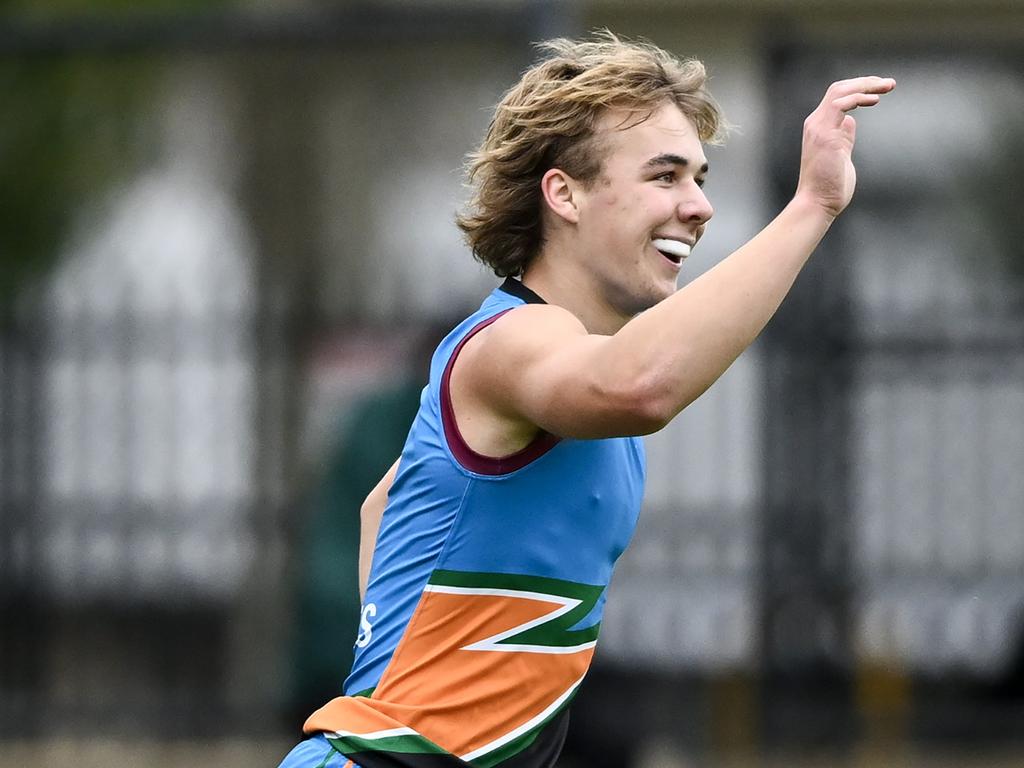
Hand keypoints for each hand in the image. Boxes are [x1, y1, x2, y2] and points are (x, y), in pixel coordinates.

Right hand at [795, 76, 895, 217]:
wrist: (817, 203)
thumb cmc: (830, 185)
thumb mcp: (841, 155)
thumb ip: (844, 137)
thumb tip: (850, 121)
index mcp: (820, 127)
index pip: (837, 97)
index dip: (859, 89)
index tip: (881, 91)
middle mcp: (816, 124)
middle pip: (839, 88)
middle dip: (866, 81)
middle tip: (890, 84)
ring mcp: (818, 128)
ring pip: (840, 91)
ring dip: (866, 85)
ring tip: (888, 86)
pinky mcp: (824, 135)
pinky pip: (840, 104)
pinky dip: (858, 97)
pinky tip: (875, 100)